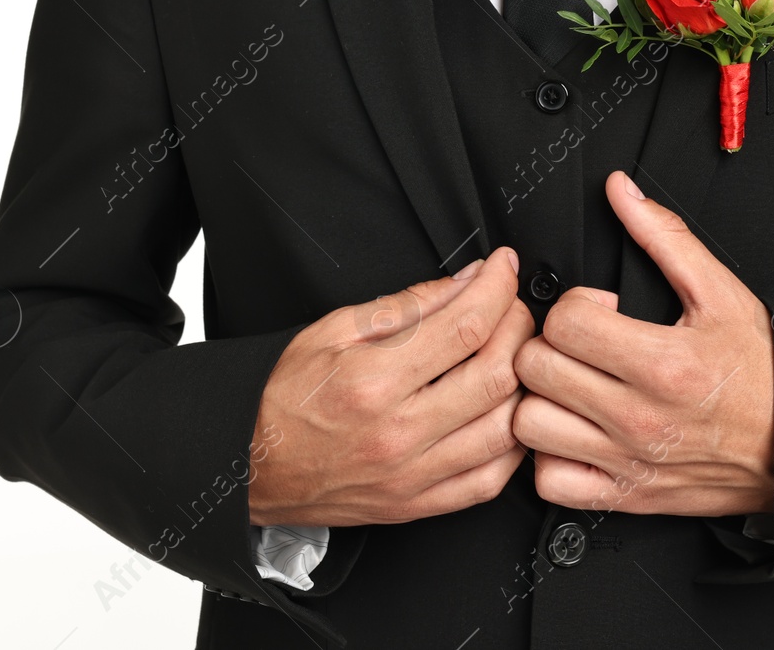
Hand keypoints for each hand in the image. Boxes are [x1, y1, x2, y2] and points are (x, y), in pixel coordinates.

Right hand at [248, 249, 533, 526]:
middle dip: (518, 327)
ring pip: (506, 428)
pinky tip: (505, 413)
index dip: (498, 288)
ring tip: (511, 356)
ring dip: (524, 384)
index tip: (504, 268)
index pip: (465, 327)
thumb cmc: (283, 398)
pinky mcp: (417, 506)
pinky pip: (490, 480)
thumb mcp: (333, 330)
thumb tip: (465, 283)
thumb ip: (407, 305)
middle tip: (510, 307)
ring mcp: (412, 476)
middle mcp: (399, 433)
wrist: (249, 466)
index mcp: (374, 382)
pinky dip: (513, 443)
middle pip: (498, 375)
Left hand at [513, 171, 773, 516]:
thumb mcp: (722, 294)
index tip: (599, 310)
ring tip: (569, 385)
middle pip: (536, 369)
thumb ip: (665, 238)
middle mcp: (638, 416)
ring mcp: (627, 460)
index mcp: (662, 363)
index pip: (566, 323)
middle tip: (578, 344)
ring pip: (529, 425)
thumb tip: (621, 193)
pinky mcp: (624, 496)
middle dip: (549, 343)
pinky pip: (549, 482)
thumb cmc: (764, 375)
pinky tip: (572, 431)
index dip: (575, 305)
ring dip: (540, 399)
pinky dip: (549, 457)